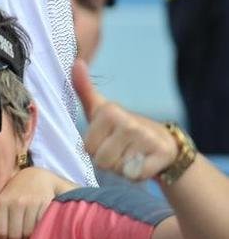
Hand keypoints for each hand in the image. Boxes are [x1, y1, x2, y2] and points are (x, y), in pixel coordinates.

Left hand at [0, 165, 73, 238]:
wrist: (37, 178)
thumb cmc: (15, 195)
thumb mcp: (1, 206)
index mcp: (0, 202)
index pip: (0, 232)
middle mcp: (15, 201)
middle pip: (15, 235)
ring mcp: (32, 202)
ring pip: (29, 234)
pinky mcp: (47, 204)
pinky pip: (41, 227)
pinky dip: (39, 236)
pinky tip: (36, 237)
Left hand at [74, 59, 176, 181]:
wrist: (163, 143)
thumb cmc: (121, 127)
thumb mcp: (100, 109)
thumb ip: (84, 89)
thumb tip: (75, 62)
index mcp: (109, 111)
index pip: (87, 148)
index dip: (95, 149)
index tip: (106, 139)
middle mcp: (128, 122)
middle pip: (101, 161)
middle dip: (108, 161)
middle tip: (120, 150)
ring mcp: (146, 138)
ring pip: (118, 170)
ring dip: (122, 168)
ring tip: (131, 155)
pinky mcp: (161, 154)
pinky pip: (135, 176)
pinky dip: (138, 175)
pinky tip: (144, 162)